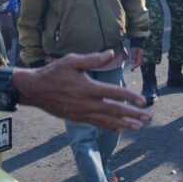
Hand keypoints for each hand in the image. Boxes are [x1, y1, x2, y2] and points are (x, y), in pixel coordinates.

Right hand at [12, 51, 151, 131]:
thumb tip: (111, 53)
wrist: (33, 89)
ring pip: (107, 120)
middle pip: (115, 110)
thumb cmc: (53, 72)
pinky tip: (121, 129)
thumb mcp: (71, 61)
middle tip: (149, 117)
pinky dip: (110, 127)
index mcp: (87, 87)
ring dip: (125, 124)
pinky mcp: (77, 118)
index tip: (144, 101)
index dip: (130, 97)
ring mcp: (82, 113)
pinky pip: (97, 124)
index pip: (114, 93)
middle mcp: (87, 102)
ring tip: (140, 127)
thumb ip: (92, 59)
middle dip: (133, 114)